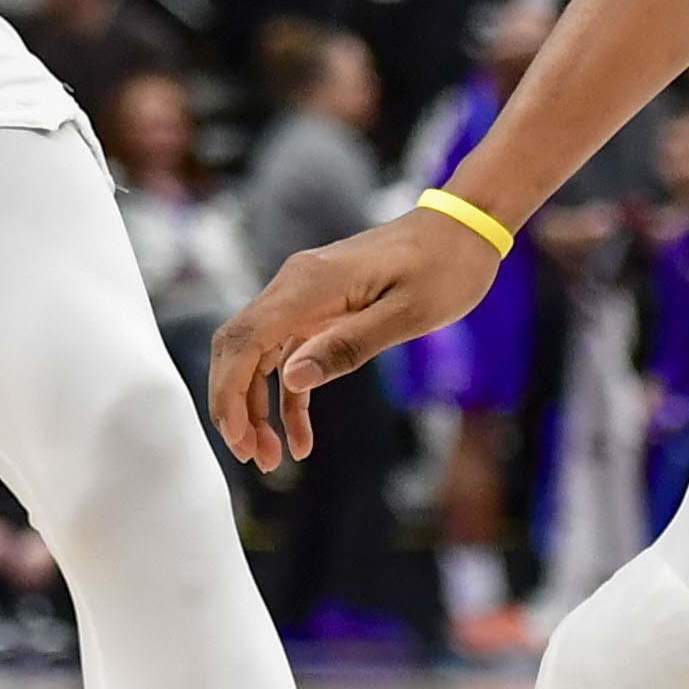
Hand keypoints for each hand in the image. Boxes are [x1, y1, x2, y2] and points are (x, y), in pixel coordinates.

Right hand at [207, 208, 501, 471]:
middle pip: (238, 349)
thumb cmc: (444, 268)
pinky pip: (288, 355)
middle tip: (251, 457)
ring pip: (257, 357)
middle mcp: (294, 286)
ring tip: (270, 458)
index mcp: (309, 285)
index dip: (228, 391)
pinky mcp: (317, 309)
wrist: (460, 230)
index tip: (234, 437)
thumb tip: (293, 379)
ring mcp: (303, 297)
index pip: (244, 339)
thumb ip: (348, 345)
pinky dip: (287, 397)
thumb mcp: (407, 314)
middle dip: (235, 406)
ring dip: (256, 407)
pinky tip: (301, 437)